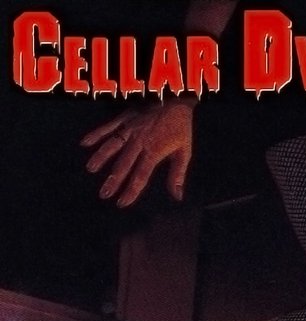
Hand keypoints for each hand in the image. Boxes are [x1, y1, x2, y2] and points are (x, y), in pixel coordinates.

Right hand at [81, 100, 195, 206]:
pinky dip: (96, 134)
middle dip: (113, 181)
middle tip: (104, 194)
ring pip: (112, 145)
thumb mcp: (184, 151)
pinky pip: (108, 127)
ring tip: (91, 169)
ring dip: (101, 157)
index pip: (140, 175)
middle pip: (123, 164)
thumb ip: (178, 175)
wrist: (176, 97)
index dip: (131, 191)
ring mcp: (130, 129)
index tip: (122, 203)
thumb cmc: (180, 126)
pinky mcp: (125, 118)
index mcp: (154, 151)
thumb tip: (177, 197)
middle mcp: (140, 141)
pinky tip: (84, 143)